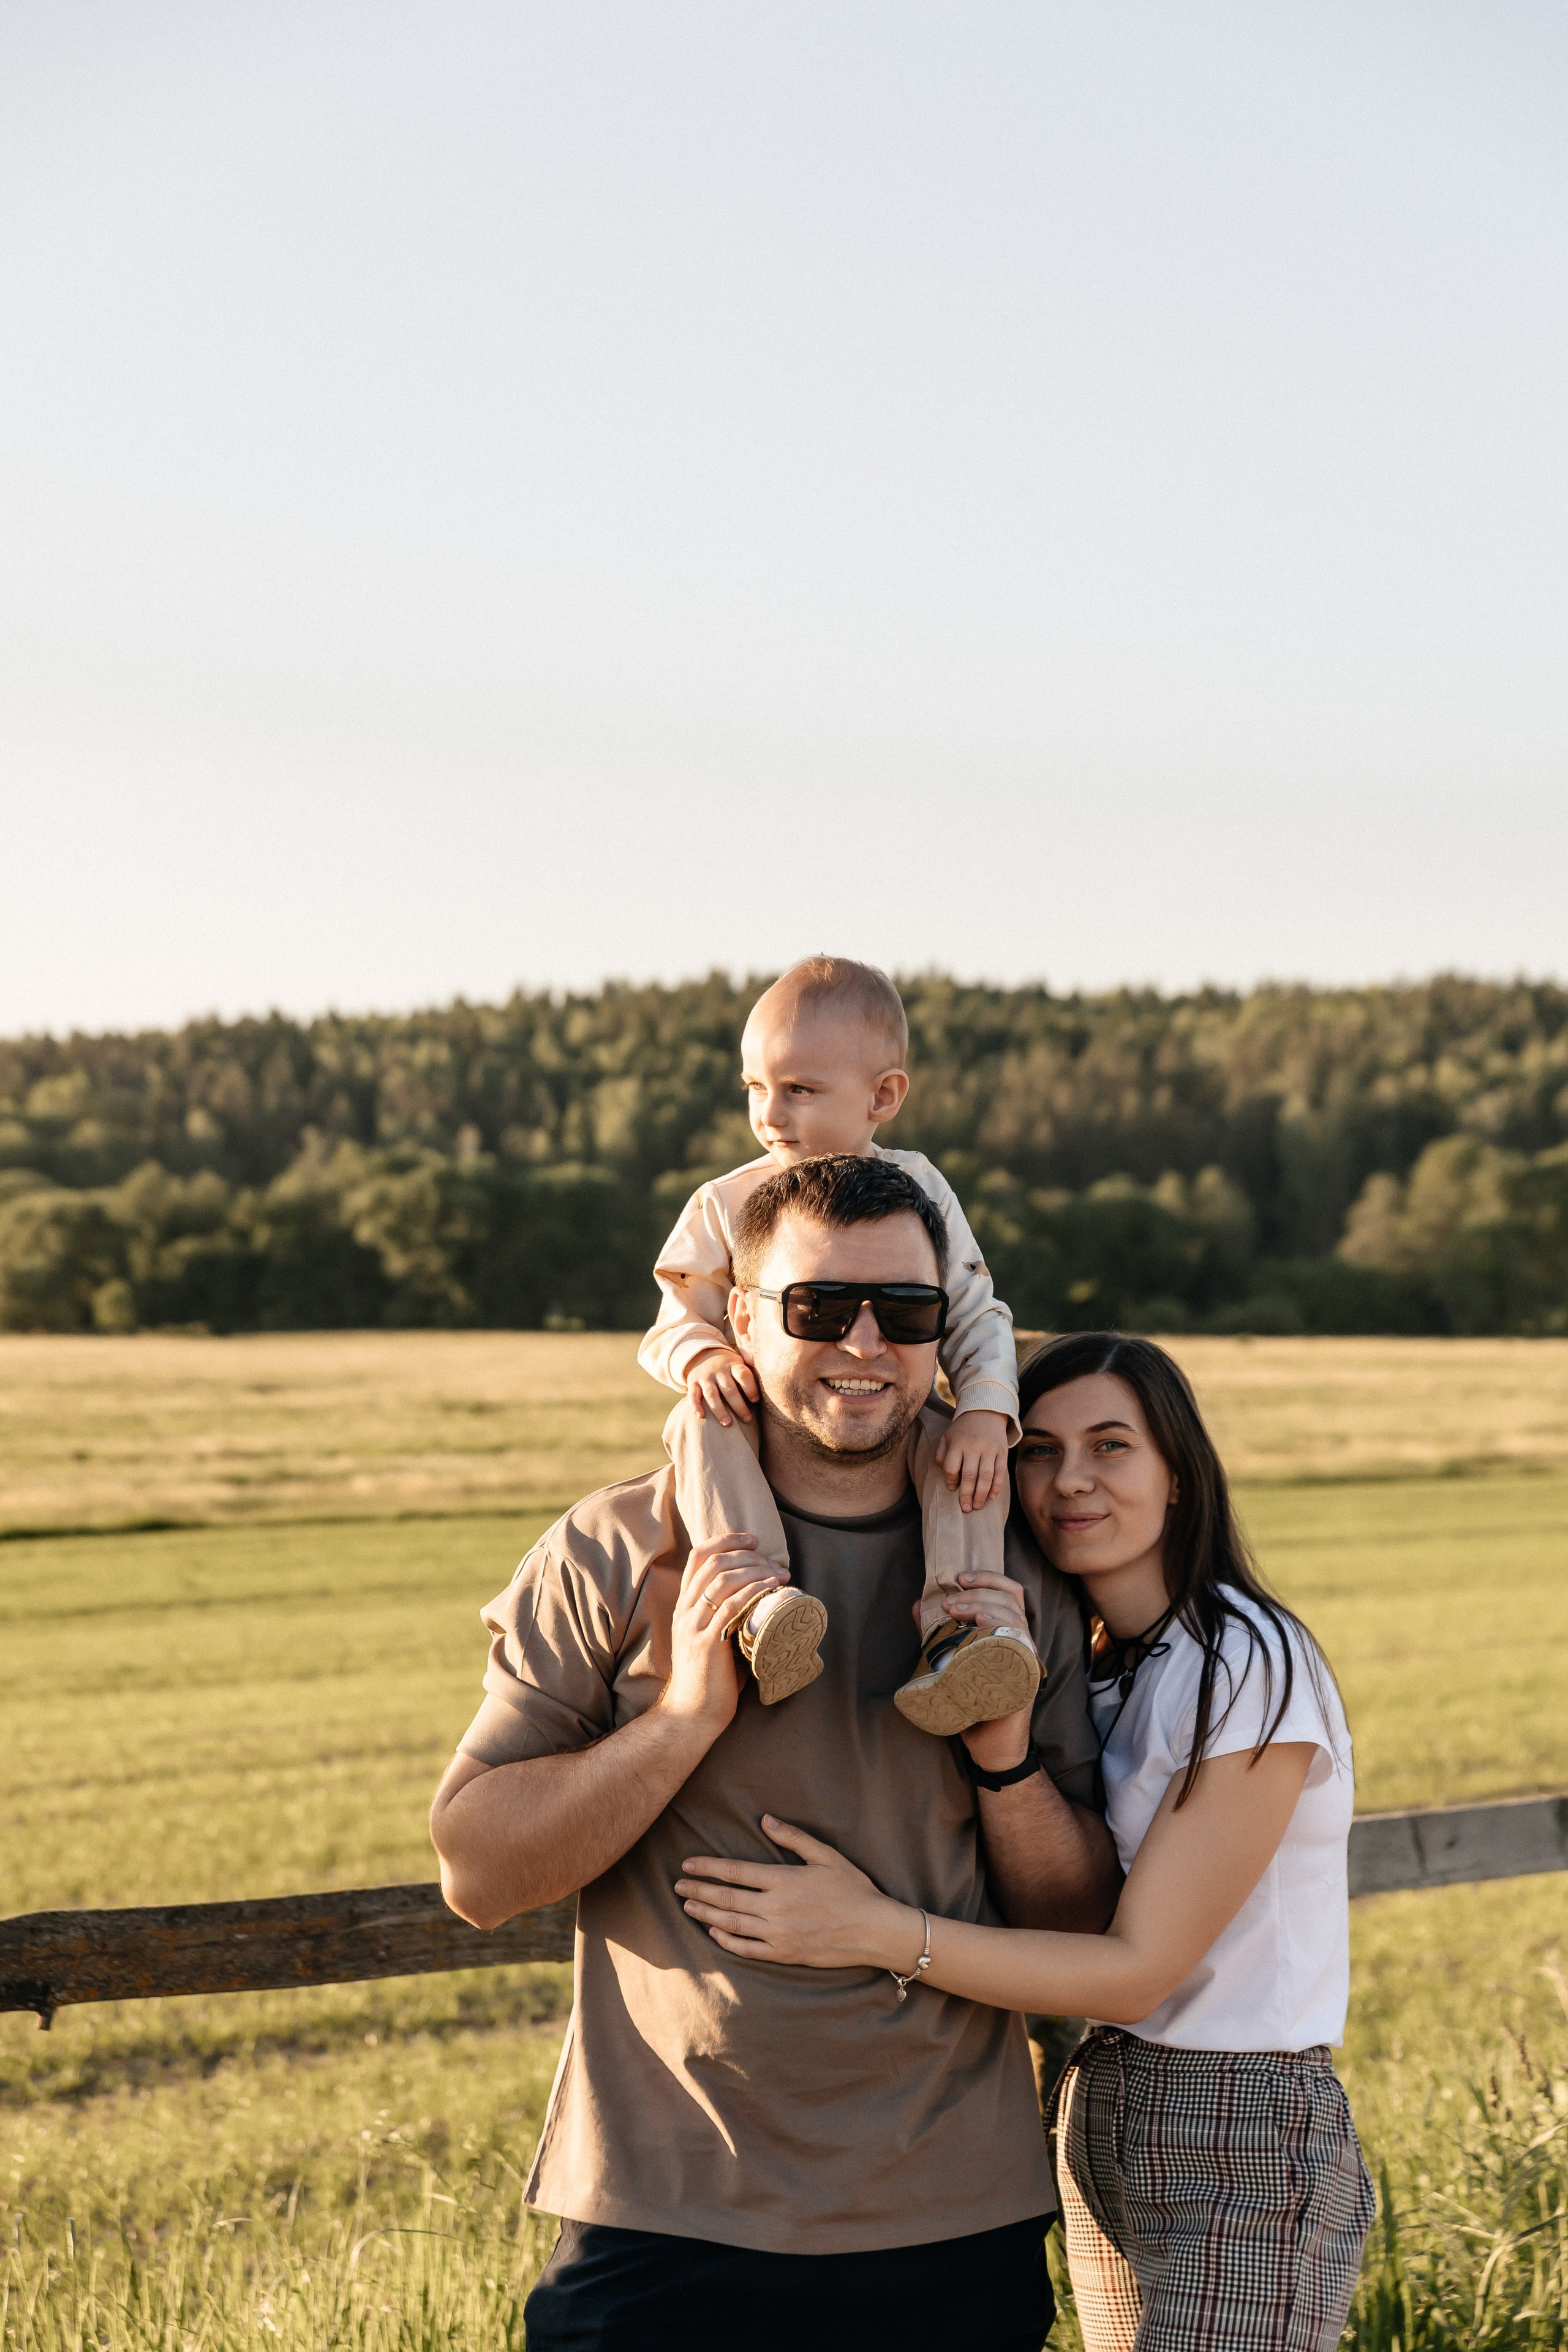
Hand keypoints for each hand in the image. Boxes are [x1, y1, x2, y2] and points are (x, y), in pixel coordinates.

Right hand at [659, 1534, 782, 1737]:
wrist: (691, 1714)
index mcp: (684, 1606)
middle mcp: (685, 1611)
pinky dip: (752, 1591)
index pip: (698, 1556)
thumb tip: (761, 1593)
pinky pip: (730, 1607)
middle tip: (774, 1561)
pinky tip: (771, 1588)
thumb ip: (726, 1614)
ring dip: (755, 1570)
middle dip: (747, 1554)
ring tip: (780, 1573)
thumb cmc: (709, 1678)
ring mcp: (694, 1626)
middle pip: (713, 1562)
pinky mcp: (707, 1644)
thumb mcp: (713, 1637)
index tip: (752, 1539)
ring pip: (721, 1580)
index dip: (725, 1540)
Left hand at [675, 1816, 920, 1971]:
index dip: (707, 1868)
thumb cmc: (853, 1889)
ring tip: (688, 1907)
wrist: (875, 1930)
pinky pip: (748, 1950)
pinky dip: (728, 1941)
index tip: (687, 1865)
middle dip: (699, 1892)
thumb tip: (765, 1820)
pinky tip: (715, 1933)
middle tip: (677, 1886)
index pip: (735, 1872)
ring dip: (706, 1915)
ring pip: (732, 1925)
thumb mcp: (826, 1855)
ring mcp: (779, 1934)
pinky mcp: (785, 1954)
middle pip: (727, 1899)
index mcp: (784, 1880)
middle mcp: (777, 1909)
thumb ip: (793, 1837)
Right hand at [686, 1347, 760, 1427]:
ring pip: (711, 1394)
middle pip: (729, 1389)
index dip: (750, 1388)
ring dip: (719, 1409)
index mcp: (733, 1365)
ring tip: (727, 1423)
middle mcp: (719, 1371)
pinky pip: (693, 1395)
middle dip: (738, 1406)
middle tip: (747, 1419)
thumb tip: (771, 1387)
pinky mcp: (693, 1382)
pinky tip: (701, 1416)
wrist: (704, 1353)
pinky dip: (695, 1406)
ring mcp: (705, 1377)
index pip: (743, 1375)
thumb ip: (751, 1374)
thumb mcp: (740, 1363)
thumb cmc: (729, 1365)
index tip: (756, 1401)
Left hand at [913, 1568, 1038, 1776]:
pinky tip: (980, 1624)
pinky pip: (1019, 1644)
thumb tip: (918, 1605)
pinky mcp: (1023, 1676)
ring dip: (983, 1606)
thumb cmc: (973, 1698)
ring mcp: (1025, 1658)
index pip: (1010, 1592)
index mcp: (1009, 1631)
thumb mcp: (951, 1658)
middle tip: (949, 1602)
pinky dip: (1000, 1628)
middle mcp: (1021, 1641)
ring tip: (956, 1611)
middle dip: (978, 1592)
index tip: (959, 1577)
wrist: (988, 1743)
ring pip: (1014, 1617)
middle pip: (1011, 1600)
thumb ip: (937, 1632)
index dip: (989, 1578)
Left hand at [932, 1408, 1009, 1511]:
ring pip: (986, 1476)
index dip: (950, 1481)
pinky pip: (1000, 1472)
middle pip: (969, 1475)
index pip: (951, 1467)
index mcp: (957, 1443)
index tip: (952, 1489)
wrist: (986, 1412)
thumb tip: (943, 1472)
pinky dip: (996, 1486)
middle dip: (966, 1495)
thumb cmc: (963, 1429)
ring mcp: (989, 1449)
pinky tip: (992, 1497)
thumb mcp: (947, 1436)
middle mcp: (973, 1446)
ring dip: (981, 1494)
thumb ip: (941, 1453)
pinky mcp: (1002, 1452)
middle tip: (965, 1508)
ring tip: (977, 1506)